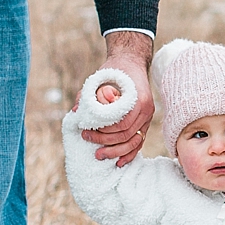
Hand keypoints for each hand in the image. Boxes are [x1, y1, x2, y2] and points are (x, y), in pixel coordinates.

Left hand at [84, 32, 154, 166]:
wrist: (131, 62)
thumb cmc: (115, 70)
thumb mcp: (100, 77)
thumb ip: (87, 93)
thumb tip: (76, 111)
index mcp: (138, 100)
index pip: (120, 124)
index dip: (103, 131)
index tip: (86, 130)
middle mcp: (146, 110)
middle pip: (126, 135)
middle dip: (106, 142)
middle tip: (87, 140)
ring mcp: (148, 118)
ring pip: (134, 142)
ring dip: (116, 152)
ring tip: (99, 155)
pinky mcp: (145, 123)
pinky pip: (140, 142)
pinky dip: (130, 153)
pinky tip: (120, 162)